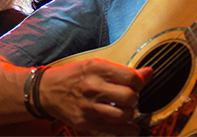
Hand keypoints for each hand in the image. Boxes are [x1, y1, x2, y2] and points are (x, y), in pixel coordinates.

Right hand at [38, 58, 152, 135]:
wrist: (47, 91)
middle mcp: (92, 87)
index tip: (136, 83)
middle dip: (134, 98)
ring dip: (130, 112)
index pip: (131, 77)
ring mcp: (89, 107)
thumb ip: (122, 70)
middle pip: (129, 97)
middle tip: (129, 96)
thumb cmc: (74, 76)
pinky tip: (130, 126)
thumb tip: (149, 72)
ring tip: (126, 108)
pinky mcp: (86, 123)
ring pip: (124, 115)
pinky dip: (128, 130)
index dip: (139, 81)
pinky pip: (115, 130)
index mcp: (96, 68)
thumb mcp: (95, 65)